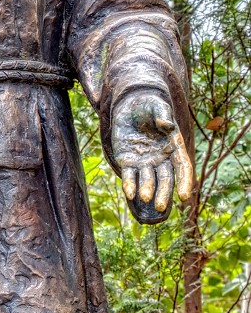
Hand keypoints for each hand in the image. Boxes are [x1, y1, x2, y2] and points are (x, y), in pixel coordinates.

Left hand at [111, 91, 192, 222]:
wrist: (130, 106)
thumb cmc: (148, 105)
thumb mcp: (157, 106)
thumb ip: (163, 115)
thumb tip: (167, 125)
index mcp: (173, 147)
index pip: (182, 167)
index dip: (184, 181)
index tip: (184, 196)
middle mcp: (161, 158)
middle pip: (165, 179)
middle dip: (163, 193)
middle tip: (160, 207)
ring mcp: (144, 161)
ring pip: (147, 180)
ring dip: (146, 190)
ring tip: (145, 198)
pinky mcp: (128, 161)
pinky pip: (129, 175)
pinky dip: (129, 184)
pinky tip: (129, 193)